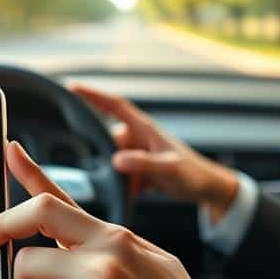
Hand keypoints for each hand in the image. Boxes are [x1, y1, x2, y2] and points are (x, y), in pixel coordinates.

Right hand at [70, 84, 239, 221]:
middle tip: (118, 172)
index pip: (114, 105)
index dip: (93, 94)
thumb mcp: (169, 169)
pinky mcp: (138, 168)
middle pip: (108, 139)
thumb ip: (143, 164)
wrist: (207, 188)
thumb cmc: (193, 174)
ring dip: (116, 174)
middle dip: (105, 155)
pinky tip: (135, 192)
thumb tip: (117, 160)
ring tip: (136, 185)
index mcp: (144, 129)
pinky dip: (122, 184)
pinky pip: (120, 174)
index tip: (72, 86)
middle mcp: (138, 137)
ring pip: (112, 159)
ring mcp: (137, 153)